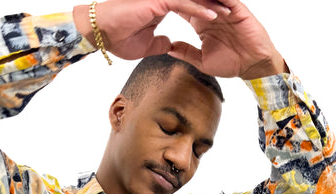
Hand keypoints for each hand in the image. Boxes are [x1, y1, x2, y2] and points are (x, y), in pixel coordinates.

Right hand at [73, 0, 230, 59]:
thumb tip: (170, 45)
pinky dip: (199, 10)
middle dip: (215, 7)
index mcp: (161, 7)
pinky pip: (184, 4)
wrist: (100, 32)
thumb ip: (161, 43)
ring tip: (231, 14)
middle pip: (195, 2)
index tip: (222, 24)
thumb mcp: (146, 46)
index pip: (189, 9)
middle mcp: (164, 0)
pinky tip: (214, 15)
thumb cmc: (117, 38)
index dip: (206, 15)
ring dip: (212, 7)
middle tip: (234, 15)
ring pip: (193, 1)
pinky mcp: (158, 1)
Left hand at [169, 0, 287, 78]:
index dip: (172, 5)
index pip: (183, 8)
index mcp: (201, 23)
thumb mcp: (202, 61)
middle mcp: (212, 13)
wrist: (252, 65)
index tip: (156, 4)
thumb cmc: (230, 63)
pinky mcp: (236, 9)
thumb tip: (168, 48)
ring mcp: (224, 9)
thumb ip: (186, 53)